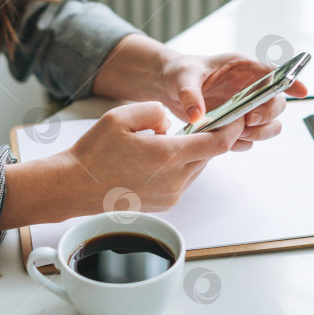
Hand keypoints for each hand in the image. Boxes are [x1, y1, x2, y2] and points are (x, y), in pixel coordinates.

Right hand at [0, 102, 243, 228]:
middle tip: (202, 122)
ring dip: (192, 153)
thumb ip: (155, 111)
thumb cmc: (94, 152)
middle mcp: (174, 180)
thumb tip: (171, 122)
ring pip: (197, 168)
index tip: (238, 117)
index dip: (233, 128)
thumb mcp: (121, 116)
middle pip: (209, 155)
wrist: (74, 186)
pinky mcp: (165, 204)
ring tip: (168, 140)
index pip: (218, 144)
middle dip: (209, 138)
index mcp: (167, 156)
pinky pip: (184, 180)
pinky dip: (180, 166)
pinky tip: (158, 158)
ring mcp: (171, 195)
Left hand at [159, 54, 307, 150]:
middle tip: (248, 121)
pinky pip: (248, 140)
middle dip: (268, 115)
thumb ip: (190, 94)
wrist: (169, 88)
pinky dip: (240, 144)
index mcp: (244, 69)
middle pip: (277, 104)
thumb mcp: (183, 77)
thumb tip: (197, 117)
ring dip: (259, 133)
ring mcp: (246, 110)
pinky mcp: (235, 126)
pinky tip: (225, 141)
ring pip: (269, 125)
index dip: (292, 82)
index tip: (303, 91)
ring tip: (237, 133)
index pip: (275, 73)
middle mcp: (251, 89)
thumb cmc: (180, 73)